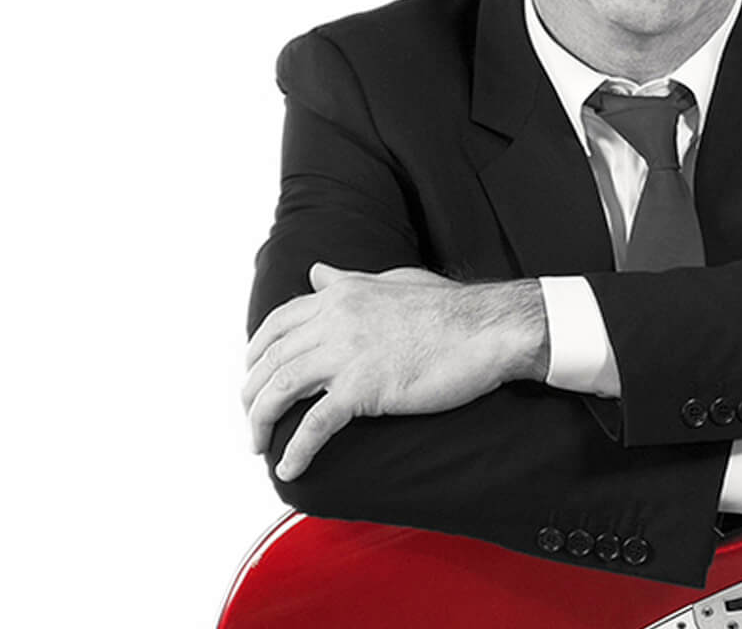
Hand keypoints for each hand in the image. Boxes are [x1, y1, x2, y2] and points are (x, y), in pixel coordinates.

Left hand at [242, 263, 546, 479]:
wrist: (488, 328)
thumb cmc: (451, 308)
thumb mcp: (393, 281)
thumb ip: (349, 279)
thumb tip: (317, 273)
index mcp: (340, 295)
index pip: (277, 323)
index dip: (257, 353)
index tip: (253, 376)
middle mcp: (334, 320)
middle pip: (271, 360)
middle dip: (252, 394)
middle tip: (254, 420)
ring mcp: (347, 354)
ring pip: (281, 390)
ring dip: (261, 422)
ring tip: (259, 445)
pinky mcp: (365, 388)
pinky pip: (316, 424)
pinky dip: (297, 450)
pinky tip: (289, 468)